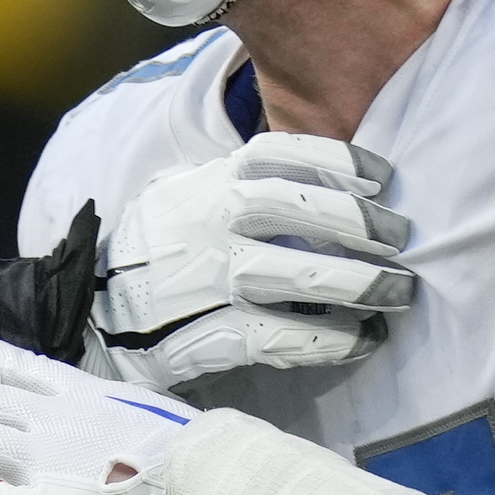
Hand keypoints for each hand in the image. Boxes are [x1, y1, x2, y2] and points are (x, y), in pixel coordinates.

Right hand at [93, 134, 412, 388]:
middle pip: (297, 208)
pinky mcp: (213, 336)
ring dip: (359, 283)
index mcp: (206, 186)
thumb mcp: (181, 200)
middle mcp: (210, 226)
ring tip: (398, 292)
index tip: (381, 175)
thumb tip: (312, 179)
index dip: (337, 160)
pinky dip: (331, 339)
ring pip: (299, 274)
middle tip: (401, 238)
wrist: (93, 319)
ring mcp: (212, 282)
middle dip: (359, 221)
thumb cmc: (154, 257)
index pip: (277, 155)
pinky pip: (286, 336)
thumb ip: (232, 185)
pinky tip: (360, 338)